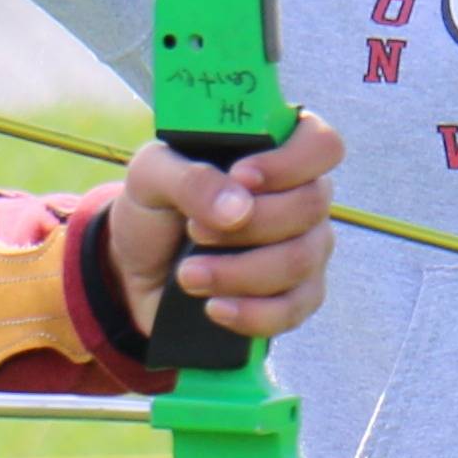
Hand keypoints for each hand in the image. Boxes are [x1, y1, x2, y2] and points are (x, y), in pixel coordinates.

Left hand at [105, 109, 344, 343]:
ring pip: (300, 261)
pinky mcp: (296, 298)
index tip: (242, 177)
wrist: (137, 271)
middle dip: (250, 224)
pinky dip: (250, 313)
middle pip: (311, 206)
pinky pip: (292, 309)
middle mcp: (302, 197)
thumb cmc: (154, 208)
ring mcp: (306, 249)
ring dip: (238, 272)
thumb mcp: (151, 176)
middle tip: (195, 230)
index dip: (290, 162)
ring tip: (188, 275)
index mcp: (276, 152)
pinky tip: (214, 308)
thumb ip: (189, 179)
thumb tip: (237, 209)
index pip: (321, 144)